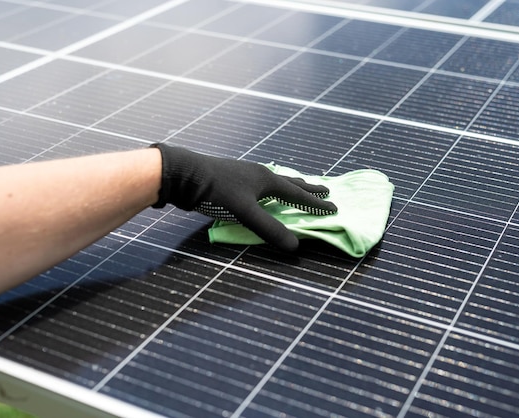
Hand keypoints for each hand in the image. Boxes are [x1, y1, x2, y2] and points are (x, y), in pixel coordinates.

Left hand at [151, 143, 337, 251]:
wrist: (184, 175)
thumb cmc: (216, 191)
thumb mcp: (245, 212)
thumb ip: (269, 228)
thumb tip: (295, 246)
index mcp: (267, 179)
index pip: (298, 194)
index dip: (315, 203)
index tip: (334, 207)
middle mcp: (259, 174)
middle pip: (290, 182)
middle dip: (308, 189)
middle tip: (325, 189)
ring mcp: (244, 175)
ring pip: (275, 181)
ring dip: (290, 186)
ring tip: (298, 188)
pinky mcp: (231, 181)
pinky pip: (261, 185)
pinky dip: (271, 190)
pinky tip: (263, 192)